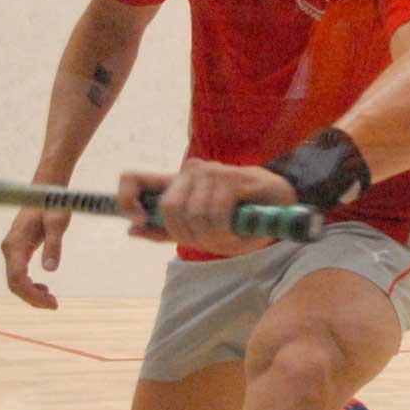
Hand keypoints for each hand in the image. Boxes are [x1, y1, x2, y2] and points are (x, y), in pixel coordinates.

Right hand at [0, 206, 70, 308]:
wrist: (44, 192)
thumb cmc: (52, 205)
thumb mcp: (57, 223)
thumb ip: (53, 245)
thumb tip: (50, 270)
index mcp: (16, 244)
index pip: (18, 278)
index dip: (32, 295)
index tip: (51, 303)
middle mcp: (9, 249)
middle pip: (14, 283)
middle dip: (32, 298)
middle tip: (54, 305)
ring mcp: (12, 250)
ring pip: (15, 281)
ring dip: (31, 294)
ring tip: (51, 300)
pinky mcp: (17, 251)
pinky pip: (19, 274)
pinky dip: (30, 286)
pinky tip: (44, 289)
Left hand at [117, 159, 297, 255]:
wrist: (283, 206)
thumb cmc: (240, 220)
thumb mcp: (200, 232)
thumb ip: (165, 231)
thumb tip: (131, 230)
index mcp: (178, 185)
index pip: (133, 179)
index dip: (126, 199)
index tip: (135, 220)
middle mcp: (190, 172)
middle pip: (168, 207)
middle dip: (189, 234)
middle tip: (212, 238)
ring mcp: (210, 171)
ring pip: (193, 212)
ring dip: (213, 234)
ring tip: (230, 233)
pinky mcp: (230, 176)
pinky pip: (215, 211)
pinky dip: (226, 228)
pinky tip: (238, 226)